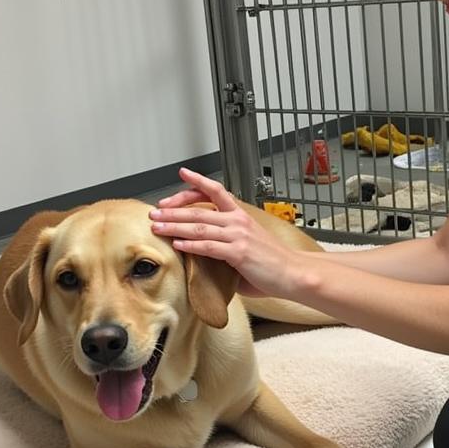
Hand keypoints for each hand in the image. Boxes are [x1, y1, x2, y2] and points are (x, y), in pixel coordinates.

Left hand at [150, 169, 304, 298]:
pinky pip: (209, 246)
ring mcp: (238, 236)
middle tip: (155, 212)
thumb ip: (225, 246)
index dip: (198, 181)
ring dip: (175, 226)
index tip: (182, 174)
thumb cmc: (272, 264)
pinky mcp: (239, 252)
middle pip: (199, 210)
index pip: (216, 191)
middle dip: (173, 210)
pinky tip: (177, 244)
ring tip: (158, 226)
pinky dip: (190, 244)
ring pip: (199, 226)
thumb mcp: (246, 247)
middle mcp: (238, 221)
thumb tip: (203, 253)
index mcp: (241, 216)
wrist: (294, 273)